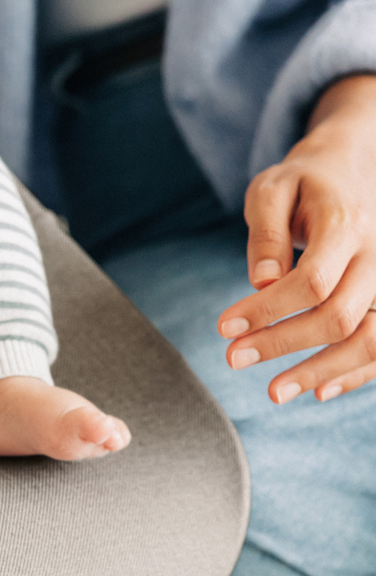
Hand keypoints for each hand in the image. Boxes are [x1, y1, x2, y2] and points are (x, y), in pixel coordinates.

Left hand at [218, 75, 375, 403]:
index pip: (312, 281)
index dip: (267, 310)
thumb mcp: (272, 189)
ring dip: (320, 371)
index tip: (224, 327)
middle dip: (282, 343)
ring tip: (273, 394)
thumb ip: (264, 232)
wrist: (348, 170)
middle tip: (232, 359)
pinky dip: (353, 374)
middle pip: (338, 315)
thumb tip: (261, 279)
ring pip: (369, 338)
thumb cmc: (301, 184)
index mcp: (345, 225)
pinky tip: (316, 393)